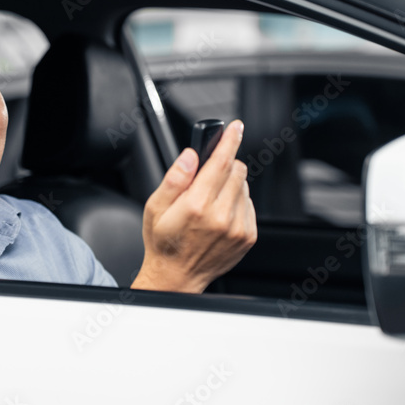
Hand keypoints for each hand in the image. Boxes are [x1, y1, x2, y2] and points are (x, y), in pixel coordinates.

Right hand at [130, 119, 256, 292]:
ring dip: (229, 185)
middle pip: (236, 171)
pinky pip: (248, 204)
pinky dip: (236, 202)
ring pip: (243, 187)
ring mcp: (238, 228)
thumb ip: (174, 179)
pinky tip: (218, 214)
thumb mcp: (155, 207)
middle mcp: (221, 216)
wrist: (177, 277)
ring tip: (208, 202)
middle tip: (205, 178)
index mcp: (197, 206)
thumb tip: (190, 156)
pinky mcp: (247, 236)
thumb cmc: (164, 242)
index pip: (221, 163)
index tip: (236, 127)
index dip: (229, 141)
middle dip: (223, 166)